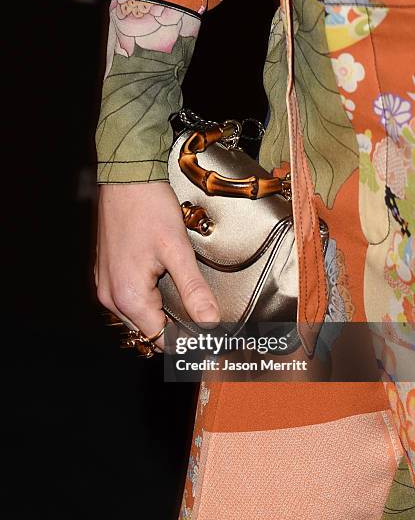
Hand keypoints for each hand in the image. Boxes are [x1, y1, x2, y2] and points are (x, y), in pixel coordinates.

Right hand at [95, 182, 219, 348]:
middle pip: (146, 331)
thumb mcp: (178, 250)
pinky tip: (164, 289)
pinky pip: (128, 299)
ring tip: (185, 307)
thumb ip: (193, 290)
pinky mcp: (106, 272)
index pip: (158, 339)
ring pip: (137, 317)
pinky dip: (147, 302)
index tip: (206, 340)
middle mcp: (111, 295)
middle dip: (173, 332)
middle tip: (202, 325)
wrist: (127, 177)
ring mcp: (105, 283)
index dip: (185, 343)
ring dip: (159, 316)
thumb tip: (209, 322)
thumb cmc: (149, 208)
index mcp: (128, 295)